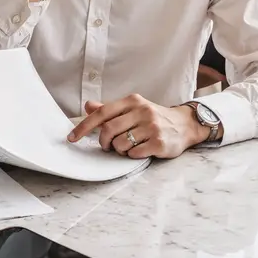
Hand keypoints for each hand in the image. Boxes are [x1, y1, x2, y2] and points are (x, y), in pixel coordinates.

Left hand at [67, 95, 208, 158]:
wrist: (185, 125)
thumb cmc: (154, 117)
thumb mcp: (133, 108)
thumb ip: (110, 109)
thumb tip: (88, 106)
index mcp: (132, 101)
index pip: (102, 113)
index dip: (84, 126)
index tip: (72, 137)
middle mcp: (142, 111)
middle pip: (108, 129)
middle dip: (103, 142)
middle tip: (107, 146)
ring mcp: (152, 127)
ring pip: (120, 143)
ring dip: (119, 150)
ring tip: (128, 147)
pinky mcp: (160, 142)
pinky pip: (134, 153)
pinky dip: (132, 155)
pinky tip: (139, 150)